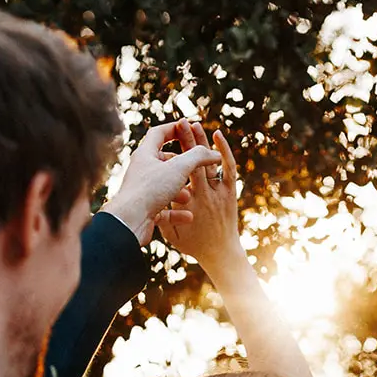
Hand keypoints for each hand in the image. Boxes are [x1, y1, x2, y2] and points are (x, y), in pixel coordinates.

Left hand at [102, 120, 220, 246]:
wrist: (129, 222)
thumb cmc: (150, 190)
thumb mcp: (179, 168)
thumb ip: (198, 157)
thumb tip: (215, 153)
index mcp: (145, 154)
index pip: (159, 133)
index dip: (176, 128)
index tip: (190, 129)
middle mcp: (142, 171)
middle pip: (163, 161)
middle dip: (182, 165)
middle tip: (196, 167)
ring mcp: (143, 191)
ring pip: (165, 187)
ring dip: (180, 191)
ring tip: (190, 196)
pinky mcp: (144, 211)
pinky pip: (164, 209)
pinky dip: (177, 213)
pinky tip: (189, 217)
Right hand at [157, 123, 243, 279]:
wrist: (221, 255)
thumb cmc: (193, 246)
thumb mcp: (171, 233)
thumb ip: (161, 215)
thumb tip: (146, 198)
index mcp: (187, 202)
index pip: (180, 170)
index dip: (173, 153)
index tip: (166, 137)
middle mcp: (204, 195)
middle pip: (194, 161)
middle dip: (188, 139)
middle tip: (182, 122)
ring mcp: (219, 193)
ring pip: (211, 162)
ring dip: (203, 142)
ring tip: (196, 125)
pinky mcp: (230, 193)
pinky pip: (229, 169)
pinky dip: (224, 152)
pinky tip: (218, 137)